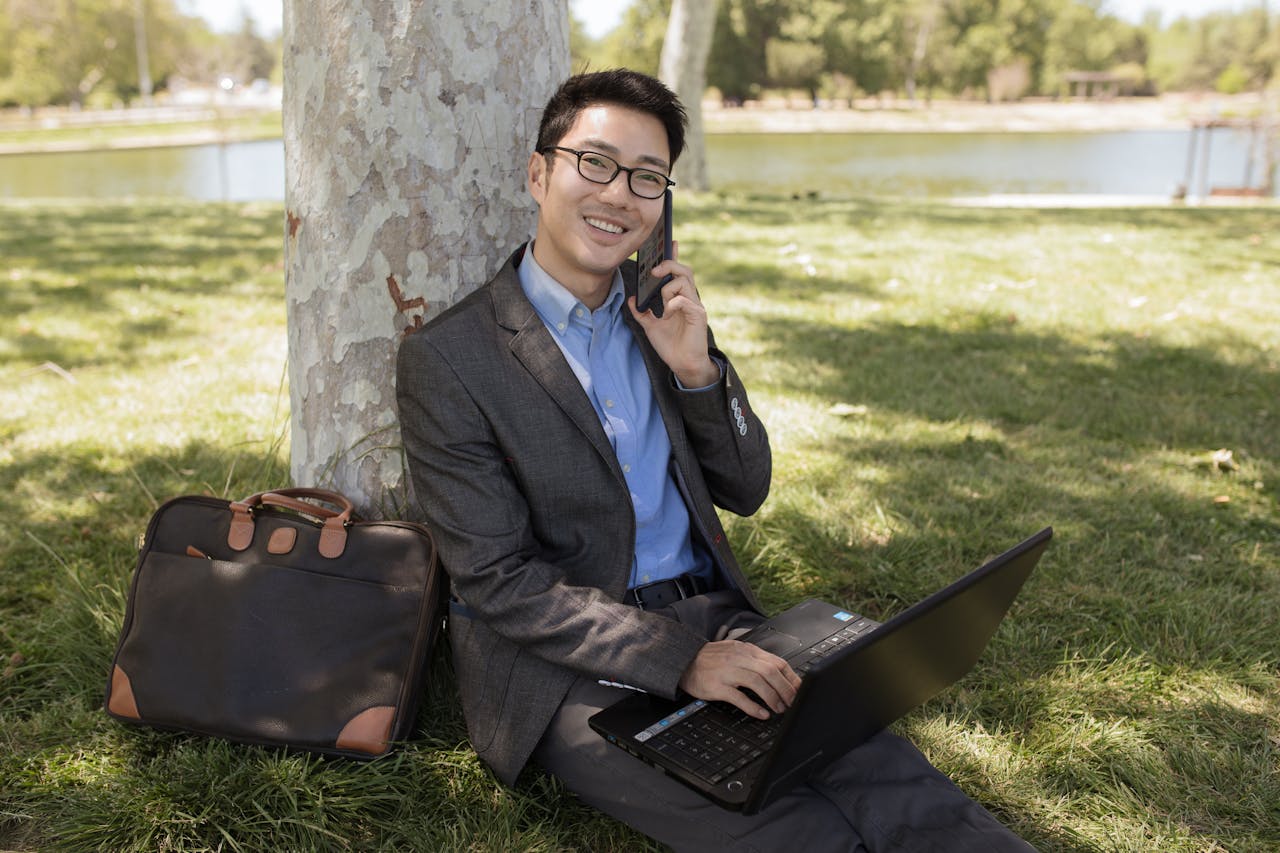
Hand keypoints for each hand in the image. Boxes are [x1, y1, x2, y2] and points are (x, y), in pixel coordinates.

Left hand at [628, 242, 718, 387]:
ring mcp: (695, 305)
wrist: (683, 364)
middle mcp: (688, 298)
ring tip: (663, 307)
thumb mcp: (650, 326)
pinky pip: (684, 300)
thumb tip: (631, 298)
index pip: (677, 271)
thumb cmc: (670, 344)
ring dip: (668, 290)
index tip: (670, 241)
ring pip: (683, 281)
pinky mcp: (698, 315)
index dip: (674, 255)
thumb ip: (641, 312)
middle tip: (654, 272)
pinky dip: (673, 304)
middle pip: (683, 270)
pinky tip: (669, 315)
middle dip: (668, 265)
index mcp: (678, 297)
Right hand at [678, 640, 801, 719]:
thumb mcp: (736, 652)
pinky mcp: (717, 686)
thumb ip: (756, 660)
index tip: (799, 690)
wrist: (684, 660)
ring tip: (779, 709)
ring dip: (772, 698)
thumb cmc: (712, 659)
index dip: (791, 677)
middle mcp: (739, 659)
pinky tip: (762, 714)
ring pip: (758, 683)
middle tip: (792, 702)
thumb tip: (780, 674)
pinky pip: (739, 697)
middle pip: (770, 672)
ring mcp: (728, 672)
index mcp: (747, 651)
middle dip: (785, 689)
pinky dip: (753, 707)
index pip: (776, 662)